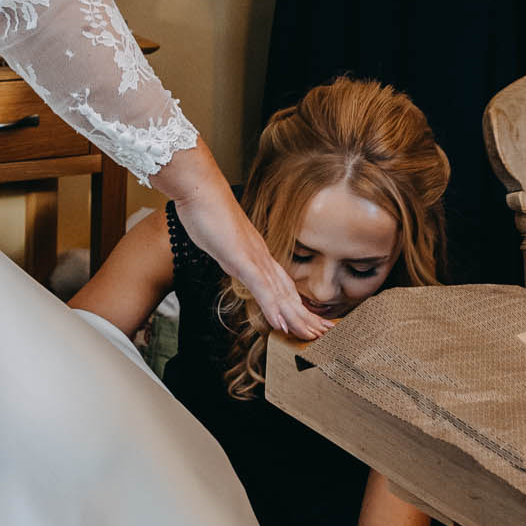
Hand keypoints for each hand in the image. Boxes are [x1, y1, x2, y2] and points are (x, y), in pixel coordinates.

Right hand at [168, 179, 331, 343]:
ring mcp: (253, 259)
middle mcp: (261, 259)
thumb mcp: (223, 243)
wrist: (200, 189)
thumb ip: (233, 255)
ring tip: (312, 336)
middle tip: (325, 335)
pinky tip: (281, 324)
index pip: (283, 287)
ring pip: (280, 295)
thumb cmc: (208, 213)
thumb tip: (237, 264)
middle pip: (289, 294)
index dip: (297, 306)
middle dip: (306, 317)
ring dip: (296, 318)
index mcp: (258, 257)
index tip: (309, 321)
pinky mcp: (240, 259)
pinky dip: (272, 308)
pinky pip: (260, 288)